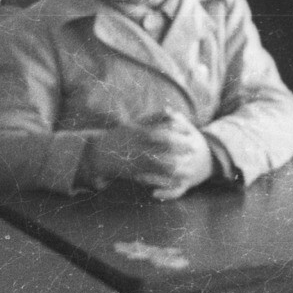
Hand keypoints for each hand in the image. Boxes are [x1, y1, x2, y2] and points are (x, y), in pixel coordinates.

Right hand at [88, 112, 215, 198]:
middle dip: (181, 148)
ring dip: (176, 166)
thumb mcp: (135, 124)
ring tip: (188, 167)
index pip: (164, 130)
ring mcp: (137, 160)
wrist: (99, 153)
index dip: (179, 132)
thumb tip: (171, 110)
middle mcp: (140, 146)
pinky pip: (153, 177)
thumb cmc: (121, 136)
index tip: (191, 132)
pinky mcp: (135, 173)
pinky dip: (165, 180)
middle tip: (194, 149)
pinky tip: (175, 181)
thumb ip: (153, 118)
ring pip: (161, 164)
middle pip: (165, 147)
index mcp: (141, 132)